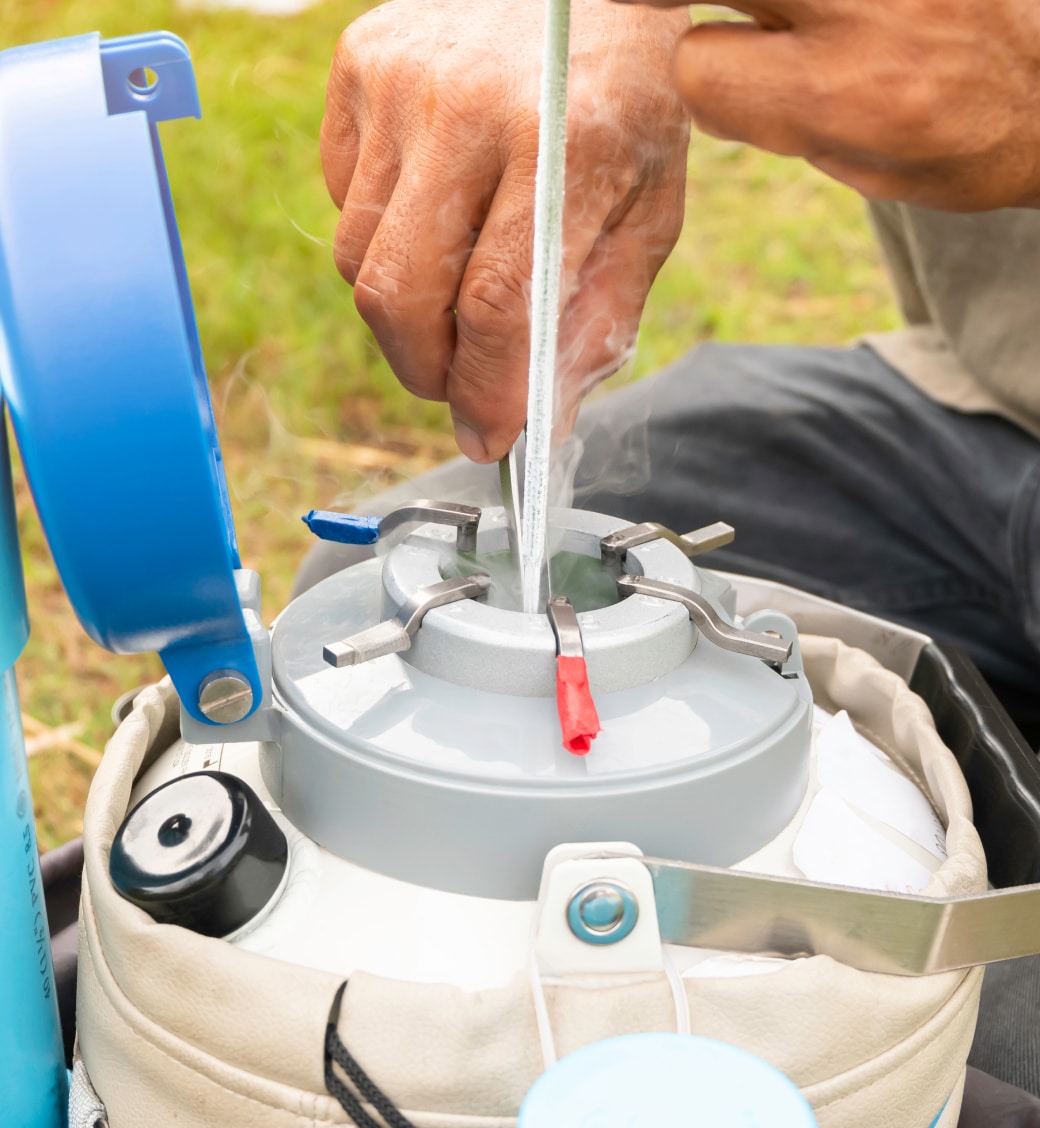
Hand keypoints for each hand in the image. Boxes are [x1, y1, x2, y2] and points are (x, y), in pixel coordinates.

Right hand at [322, 0, 689, 461]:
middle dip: (424, 372)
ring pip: (359, 257)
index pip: (499, 303)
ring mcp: (401, 80)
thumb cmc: (626, 102)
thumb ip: (597, 320)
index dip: (486, 391)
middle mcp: (470, 106)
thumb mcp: (649, 211)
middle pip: (401, 293)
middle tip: (457, 387)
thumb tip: (537, 420)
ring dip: (403, 311)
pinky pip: (342, 199)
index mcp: (568, 145)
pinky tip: (433, 208)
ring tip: (452, 295)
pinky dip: (382, 236)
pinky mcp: (358, 64)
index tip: (487, 440)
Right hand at [619, 0, 1039, 211]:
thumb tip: (693, 63)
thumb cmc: (958, 142)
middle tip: (674, 9)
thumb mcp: (857, 163)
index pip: (696, 64)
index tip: (720, 72)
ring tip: (775, 17)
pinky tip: (830, 15)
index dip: (698, 73)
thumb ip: (770, 116)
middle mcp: (867, 8)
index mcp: (844, 94)